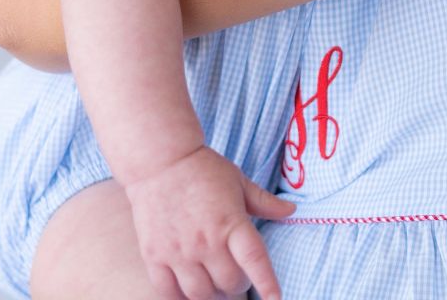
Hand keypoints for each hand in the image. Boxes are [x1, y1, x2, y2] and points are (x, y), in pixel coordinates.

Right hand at [125, 146, 294, 299]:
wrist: (160, 160)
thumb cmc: (203, 169)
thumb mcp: (238, 180)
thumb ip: (264, 201)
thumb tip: (291, 210)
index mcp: (231, 221)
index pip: (254, 260)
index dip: (267, 283)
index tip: (275, 299)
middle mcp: (206, 241)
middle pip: (230, 284)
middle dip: (239, 285)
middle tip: (237, 276)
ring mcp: (179, 252)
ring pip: (202, 294)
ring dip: (214, 295)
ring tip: (215, 284)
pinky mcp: (154, 257)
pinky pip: (170, 294)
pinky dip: (182, 299)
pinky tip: (190, 290)